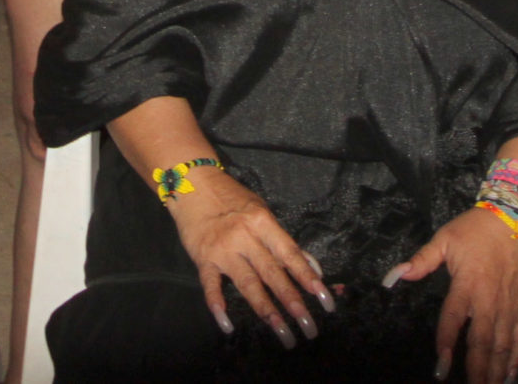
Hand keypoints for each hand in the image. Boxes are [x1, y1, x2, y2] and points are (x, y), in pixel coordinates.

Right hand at [164, 169, 332, 348]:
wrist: (193, 185)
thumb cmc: (232, 199)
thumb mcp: (262, 212)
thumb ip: (284, 241)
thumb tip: (311, 267)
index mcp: (263, 222)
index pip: (290, 254)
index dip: (308, 278)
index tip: (324, 300)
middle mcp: (245, 236)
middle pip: (272, 273)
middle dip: (292, 302)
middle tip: (309, 327)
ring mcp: (223, 249)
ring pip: (248, 284)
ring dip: (267, 310)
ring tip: (282, 332)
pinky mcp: (203, 259)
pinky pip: (210, 286)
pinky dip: (217, 305)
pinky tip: (227, 325)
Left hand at [390, 206, 517, 383]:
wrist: (513, 217)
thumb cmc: (475, 229)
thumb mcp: (444, 239)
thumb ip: (421, 260)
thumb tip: (395, 275)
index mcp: (468, 284)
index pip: (453, 320)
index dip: (446, 343)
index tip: (441, 369)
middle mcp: (489, 300)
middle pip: (482, 342)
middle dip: (477, 370)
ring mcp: (508, 306)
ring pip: (503, 345)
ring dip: (496, 370)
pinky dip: (517, 357)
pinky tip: (511, 375)